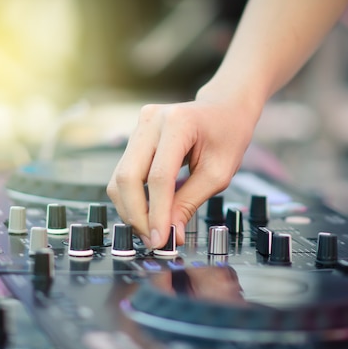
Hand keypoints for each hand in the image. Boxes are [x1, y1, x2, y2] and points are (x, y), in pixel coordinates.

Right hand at [107, 96, 258, 248]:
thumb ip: (190, 202)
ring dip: (131, 209)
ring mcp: (139, 127)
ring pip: (120, 177)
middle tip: (153, 239)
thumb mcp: (218, 174)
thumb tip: (170, 233)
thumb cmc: (227, 135)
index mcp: (178, 123)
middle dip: (137, 214)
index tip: (161, 239)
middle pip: (128, 176)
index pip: (159, 176)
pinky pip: (124, 172)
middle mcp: (152, 121)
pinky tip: (148, 212)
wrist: (224, 109)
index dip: (157, 212)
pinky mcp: (135, 137)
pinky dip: (132, 197)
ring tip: (152, 229)